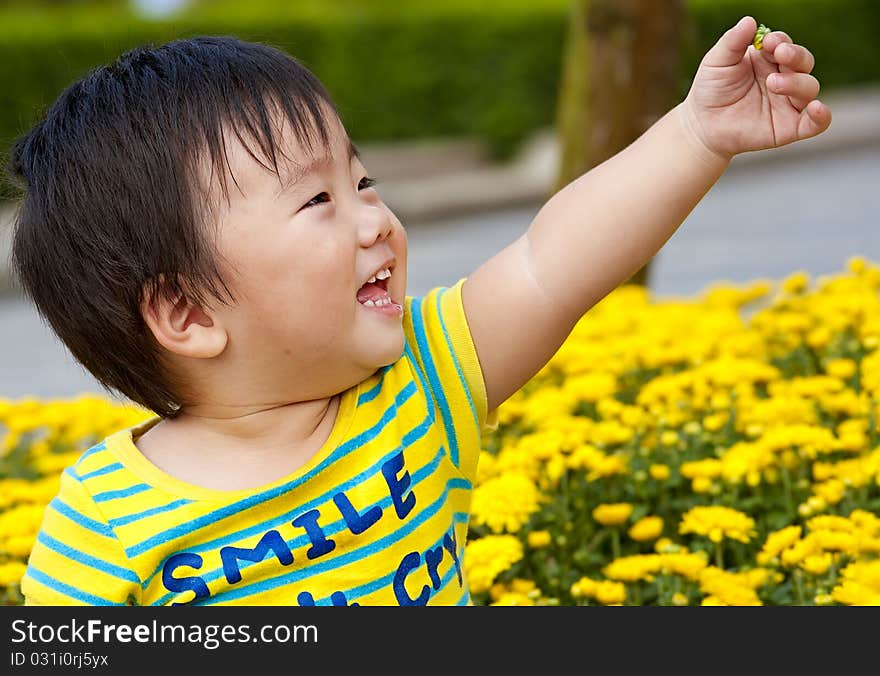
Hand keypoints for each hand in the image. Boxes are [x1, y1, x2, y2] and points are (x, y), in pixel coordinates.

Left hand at [681, 16, 831, 160]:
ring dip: (796, 82)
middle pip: (804, 62)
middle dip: (795, 55)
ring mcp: (788, 103)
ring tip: (773, 83)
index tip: (768, 42)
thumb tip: (749, 21)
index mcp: (769, 60)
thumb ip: (733, 41)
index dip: (781, 41)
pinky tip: (817, 108)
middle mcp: (784, 78)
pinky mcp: (789, 128)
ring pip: (809, 87)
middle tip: (780, 54)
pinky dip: (822, 116)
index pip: (785, 45)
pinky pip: (815, 123)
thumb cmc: (711, 90)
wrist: (701, 126)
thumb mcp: (717, 61)